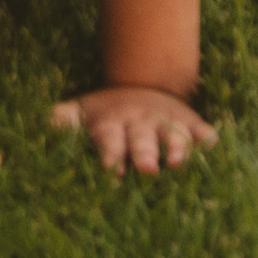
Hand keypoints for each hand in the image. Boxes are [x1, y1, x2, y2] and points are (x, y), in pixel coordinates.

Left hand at [51, 85, 219, 176]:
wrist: (140, 88)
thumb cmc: (106, 117)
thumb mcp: (80, 114)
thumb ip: (62, 121)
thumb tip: (43, 124)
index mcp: (111, 125)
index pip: (108, 139)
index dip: (109, 153)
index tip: (111, 169)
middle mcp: (140, 124)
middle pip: (141, 139)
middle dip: (144, 153)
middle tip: (147, 169)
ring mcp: (166, 123)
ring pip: (173, 135)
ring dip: (176, 147)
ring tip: (179, 162)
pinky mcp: (190, 124)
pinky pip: (202, 131)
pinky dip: (208, 138)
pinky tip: (214, 147)